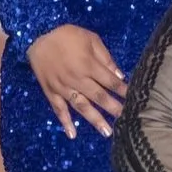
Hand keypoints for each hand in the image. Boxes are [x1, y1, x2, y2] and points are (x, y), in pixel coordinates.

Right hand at [27, 24, 126, 138]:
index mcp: (88, 64)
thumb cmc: (67, 35)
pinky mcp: (51, 92)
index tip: (135, 100)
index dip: (123, 91)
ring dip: (95, 120)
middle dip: (114, 109)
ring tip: (107, 133)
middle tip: (127, 120)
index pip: (110, 82)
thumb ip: (105, 57)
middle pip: (99, 97)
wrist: (37, 37)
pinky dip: (65, 122)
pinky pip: (59, 109)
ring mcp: (63, 87)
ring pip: (81, 106)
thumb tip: (119, 75)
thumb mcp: (90, 38)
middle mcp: (77, 79)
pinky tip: (72, 135)